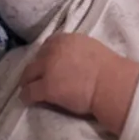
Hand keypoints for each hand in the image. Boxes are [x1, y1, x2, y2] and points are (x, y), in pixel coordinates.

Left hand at [20, 33, 138, 135]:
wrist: (111, 83)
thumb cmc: (108, 68)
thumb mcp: (89, 48)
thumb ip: (74, 50)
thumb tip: (69, 58)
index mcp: (64, 39)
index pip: (47, 45)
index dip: (45, 56)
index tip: (47, 64)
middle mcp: (52, 51)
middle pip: (35, 60)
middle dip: (34, 69)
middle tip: (35, 78)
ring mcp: (48, 69)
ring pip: (28, 75)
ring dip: (27, 82)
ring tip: (28, 89)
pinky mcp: (46, 88)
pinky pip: (29, 92)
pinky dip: (26, 96)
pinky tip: (27, 100)